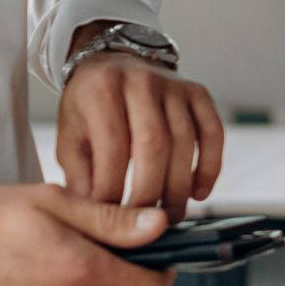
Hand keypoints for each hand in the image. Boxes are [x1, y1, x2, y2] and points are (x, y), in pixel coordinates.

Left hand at [57, 37, 224, 210]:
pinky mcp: (198, 92)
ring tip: (168, 216)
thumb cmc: (89, 108)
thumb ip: (80, 177)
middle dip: (149, 193)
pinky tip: (199, 192)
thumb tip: (96, 220)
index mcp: (102, 90)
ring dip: (179, 188)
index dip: (112, 190)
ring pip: (184, 143)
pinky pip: (213, 132)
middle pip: (153, 146)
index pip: (112, 148)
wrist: (112, 62)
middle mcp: (140, 82)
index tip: (110, 220)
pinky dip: (210, 167)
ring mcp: (173, 85)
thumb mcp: (71, 137)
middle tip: (143, 224)